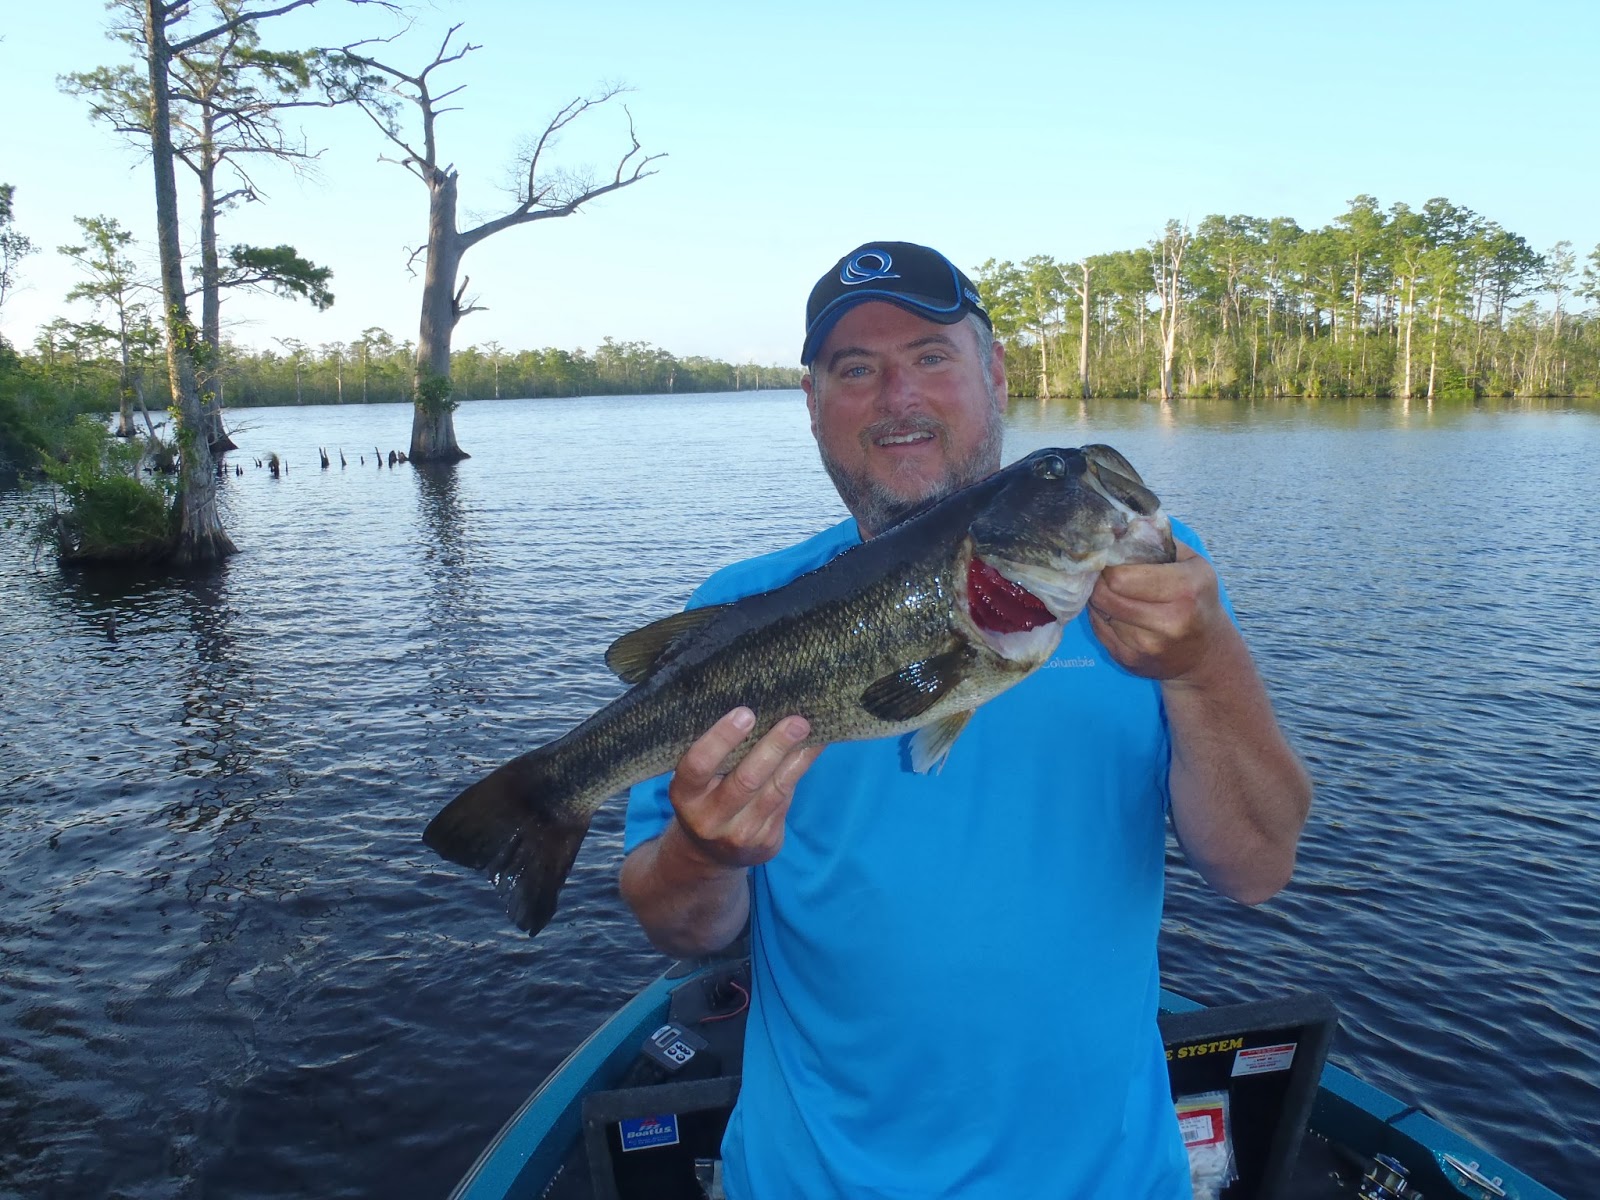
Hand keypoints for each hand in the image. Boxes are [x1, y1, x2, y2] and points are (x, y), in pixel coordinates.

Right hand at [665, 707, 820, 869]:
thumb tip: (761, 712)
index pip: (698, 765)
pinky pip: (785, 801)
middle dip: (774, 747)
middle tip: (796, 721)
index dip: (722, 738)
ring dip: (796, 758)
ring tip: (810, 731)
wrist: (711, 853)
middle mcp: (709, 819)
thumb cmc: (706, 797)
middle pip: (746, 779)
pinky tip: (809, 751)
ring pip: (774, 790)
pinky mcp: (765, 843)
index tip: (746, 713)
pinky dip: (798, 772)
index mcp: (685, 795)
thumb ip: (720, 755)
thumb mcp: (699, 780)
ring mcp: (739, 835)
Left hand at [1088, 543, 1237, 683]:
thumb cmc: (1197, 598)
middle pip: (1106, 595)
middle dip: (1100, 582)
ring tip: (1115, 592)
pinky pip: (1100, 631)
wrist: (1206, 653)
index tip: (1110, 558)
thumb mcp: (1191, 562)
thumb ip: (1158, 540)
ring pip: (1101, 613)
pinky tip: (1117, 612)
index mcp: (1187, 589)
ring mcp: (1149, 646)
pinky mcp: (1131, 661)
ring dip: (1101, 600)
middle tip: (1105, 574)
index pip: (1122, 576)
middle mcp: (1170, 621)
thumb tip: (1120, 523)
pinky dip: (1102, 618)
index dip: (1109, 565)